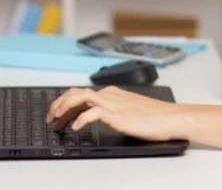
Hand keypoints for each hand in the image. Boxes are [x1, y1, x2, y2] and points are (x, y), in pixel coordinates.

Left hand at [46, 86, 186, 141]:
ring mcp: (113, 103)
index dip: (65, 103)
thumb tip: (101, 117)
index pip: (82, 93)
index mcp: (113, 93)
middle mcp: (110, 95)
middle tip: (50, 118)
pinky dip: (80, 120)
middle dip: (59, 103)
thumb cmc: (155, 116)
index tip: (57, 115)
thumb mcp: (130, 110)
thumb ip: (115, 110)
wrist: (171, 117)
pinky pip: (92, 113)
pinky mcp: (117, 114)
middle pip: (76, 92)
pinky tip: (76, 129)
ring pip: (80, 97)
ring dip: (64, 107)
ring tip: (56, 120)